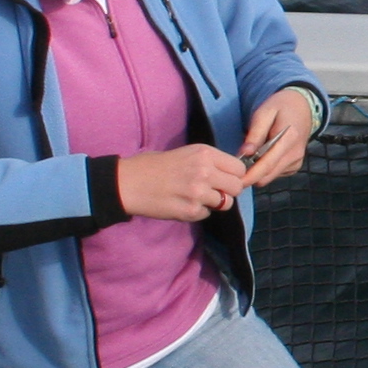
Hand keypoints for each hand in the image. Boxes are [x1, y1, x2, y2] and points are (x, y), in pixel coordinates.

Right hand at [117, 144, 245, 220]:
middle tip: (213, 191)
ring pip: (225, 203)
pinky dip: (198, 212)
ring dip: (214, 203)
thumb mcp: (186, 153)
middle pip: (237, 187)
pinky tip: (183, 204)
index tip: (226, 178)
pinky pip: (207, 214)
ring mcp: (198, 193)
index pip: (239, 168)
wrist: (128, 183)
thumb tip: (231, 174)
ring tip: (196, 197)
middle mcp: (205, 171)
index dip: (234, 175)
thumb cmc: (153, 166)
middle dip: (228, 191)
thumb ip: (209, 162)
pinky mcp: (190, 211)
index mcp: (204, 153)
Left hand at [237, 87, 318, 189]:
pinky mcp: (295, 166)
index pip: (268, 164)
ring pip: (270, 177)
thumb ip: (255, 133)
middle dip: (250, 176)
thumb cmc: (281, 107)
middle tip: (234, 170)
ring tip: (250, 156)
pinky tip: (263, 156)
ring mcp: (296, 162)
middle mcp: (295, 154)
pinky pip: (275, 174)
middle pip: (268, 175)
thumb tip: (245, 153)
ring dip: (257, 172)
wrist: (302, 108)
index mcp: (289, 138)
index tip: (235, 181)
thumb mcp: (264, 112)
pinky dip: (265, 169)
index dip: (250, 175)